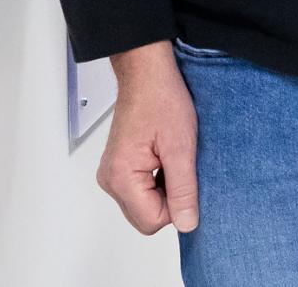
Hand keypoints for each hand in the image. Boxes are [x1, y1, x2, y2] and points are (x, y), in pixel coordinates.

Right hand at [100, 41, 198, 234]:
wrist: (148, 74)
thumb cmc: (161, 99)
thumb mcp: (181, 147)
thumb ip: (183, 189)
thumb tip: (187, 223)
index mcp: (120, 177)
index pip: (152, 221)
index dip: (177, 205)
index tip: (186, 178)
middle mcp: (110, 180)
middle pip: (146, 217)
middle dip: (169, 198)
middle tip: (179, 165)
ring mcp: (112, 174)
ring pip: (145, 204)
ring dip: (164, 187)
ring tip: (172, 156)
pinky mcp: (119, 167)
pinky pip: (141, 190)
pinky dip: (158, 179)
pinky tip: (165, 155)